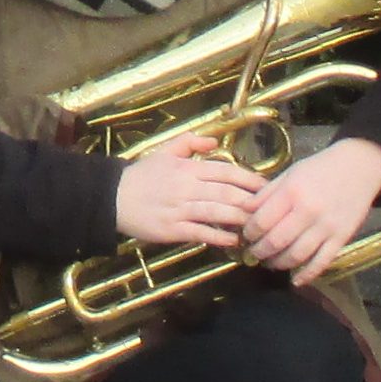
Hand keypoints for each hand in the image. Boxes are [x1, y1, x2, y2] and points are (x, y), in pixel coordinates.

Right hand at [110, 137, 264, 250]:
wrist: (112, 197)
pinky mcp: (172, 229)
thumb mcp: (164, 151)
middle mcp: (186, 187)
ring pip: (216, 212)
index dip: (248, 179)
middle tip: (268, 209)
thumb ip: (190, 142)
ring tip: (255, 224)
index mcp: (187, 168)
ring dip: (238, 218)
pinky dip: (218, 236)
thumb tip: (214, 141)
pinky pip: (200, 232)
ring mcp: (179, 209)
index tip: (265, 186)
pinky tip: (233, 240)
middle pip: (226, 193)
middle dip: (250, 201)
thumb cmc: (141, 175)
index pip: (225, 171)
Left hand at [239, 137, 380, 276]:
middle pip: (276, 241)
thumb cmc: (320, 169)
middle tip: (254, 253)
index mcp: (292, 192)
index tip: (246, 236)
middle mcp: (308, 211)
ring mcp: (326, 227)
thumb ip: (266, 194)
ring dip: (279, 264)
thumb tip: (242, 210)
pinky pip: (321, 262)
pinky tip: (296, 280)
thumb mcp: (289, 174)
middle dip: (260, 252)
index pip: (261, 221)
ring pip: (296, 256)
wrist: (358, 166)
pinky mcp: (342, 238)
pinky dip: (307, 275)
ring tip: (271, 262)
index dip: (249, 233)